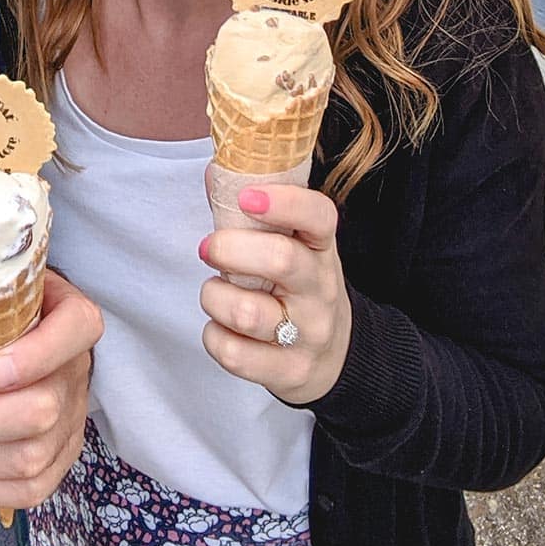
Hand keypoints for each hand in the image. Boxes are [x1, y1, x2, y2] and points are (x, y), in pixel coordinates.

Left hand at [0, 268, 102, 511]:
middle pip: (41, 412)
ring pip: (30, 459)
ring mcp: (74, 421)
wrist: (35, 341)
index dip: (32, 357)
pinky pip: (29, 491)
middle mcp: (79, 372)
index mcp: (74, 319)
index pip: (75, 330)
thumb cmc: (8, 317)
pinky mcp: (62, 458)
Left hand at [198, 179, 351, 406]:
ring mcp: (309, 333)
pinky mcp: (290, 371)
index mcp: (321, 248)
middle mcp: (321, 289)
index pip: (319, 216)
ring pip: (246, 311)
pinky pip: (235, 354)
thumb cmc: (296, 287)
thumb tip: (214, 174)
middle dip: (229, 248)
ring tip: (215, 291)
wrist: (335, 355)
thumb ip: (251, 212)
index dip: (284, 202)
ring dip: (213, 296)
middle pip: (280, 259)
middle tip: (209, 248)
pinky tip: (221, 328)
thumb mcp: (290, 245)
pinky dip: (214, 337)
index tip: (247, 198)